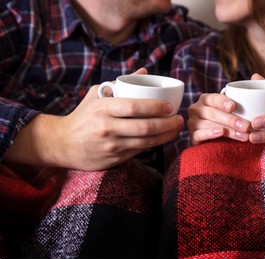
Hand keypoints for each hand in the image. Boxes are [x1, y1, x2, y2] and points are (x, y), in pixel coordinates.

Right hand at [4, 68, 183, 170]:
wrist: (63, 143)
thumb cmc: (83, 115)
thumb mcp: (97, 95)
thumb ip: (121, 84)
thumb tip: (145, 71)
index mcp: (103, 109)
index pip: (134, 107)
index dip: (155, 107)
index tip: (170, 106)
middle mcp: (107, 128)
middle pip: (144, 127)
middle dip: (167, 124)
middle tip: (179, 119)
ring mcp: (111, 146)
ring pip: (145, 142)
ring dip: (166, 135)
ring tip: (177, 128)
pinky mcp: (114, 158)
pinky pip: (140, 151)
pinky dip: (155, 144)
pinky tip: (164, 137)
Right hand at [187, 92, 250, 144]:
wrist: (215, 140)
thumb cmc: (226, 121)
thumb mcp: (232, 109)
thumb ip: (242, 96)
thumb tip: (256, 76)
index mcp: (206, 99)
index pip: (214, 98)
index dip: (223, 102)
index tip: (234, 106)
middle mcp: (197, 109)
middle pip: (214, 113)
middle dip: (232, 120)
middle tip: (247, 126)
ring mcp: (193, 122)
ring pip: (210, 124)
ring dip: (228, 130)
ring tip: (243, 135)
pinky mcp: (193, 136)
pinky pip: (200, 134)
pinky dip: (211, 133)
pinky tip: (221, 133)